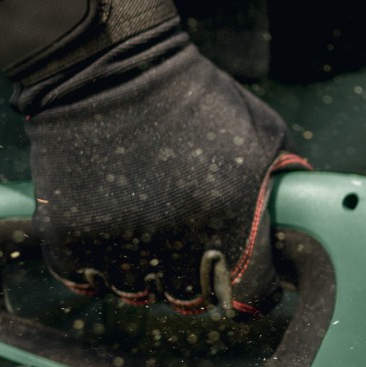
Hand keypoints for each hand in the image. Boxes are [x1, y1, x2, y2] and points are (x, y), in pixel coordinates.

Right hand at [25, 24, 303, 312]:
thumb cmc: (195, 96)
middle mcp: (174, 240)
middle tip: (189, 257)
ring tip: (145, 239)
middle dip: (194, 284)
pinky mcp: (66, 234)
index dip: (252, 293)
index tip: (246, 284)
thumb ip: (281, 184)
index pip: (250, 295)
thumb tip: (299, 220)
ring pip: (135, 293)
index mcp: (229, 219)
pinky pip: (83, 279)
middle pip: (189, 301)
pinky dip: (93, 266)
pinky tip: (108, 238)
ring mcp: (116, 241)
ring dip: (142, 275)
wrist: (110, 65)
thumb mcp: (263, 133)